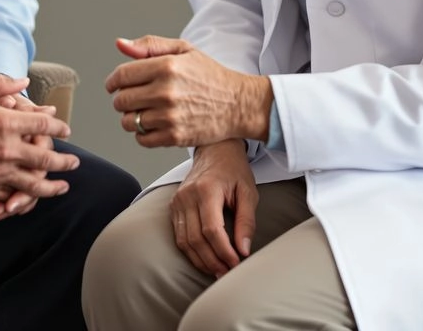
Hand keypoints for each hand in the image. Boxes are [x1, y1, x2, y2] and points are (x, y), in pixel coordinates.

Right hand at [0, 91, 56, 220]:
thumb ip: (0, 84)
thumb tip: (24, 81)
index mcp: (3, 122)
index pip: (42, 126)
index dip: (58, 127)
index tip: (66, 130)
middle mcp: (4, 149)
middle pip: (45, 159)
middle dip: (64, 161)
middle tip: (74, 162)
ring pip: (32, 184)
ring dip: (52, 187)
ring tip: (62, 187)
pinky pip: (10, 196)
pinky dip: (23, 198)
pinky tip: (30, 197)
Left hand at [105, 36, 272, 146]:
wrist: (238, 104)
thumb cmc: (210, 75)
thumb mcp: (183, 49)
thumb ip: (149, 46)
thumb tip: (120, 45)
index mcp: (165, 66)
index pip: (122, 76)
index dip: (113, 81)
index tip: (114, 85)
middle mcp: (165, 91)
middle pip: (121, 100)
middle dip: (122, 99)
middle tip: (133, 98)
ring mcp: (170, 116)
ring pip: (129, 122)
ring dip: (131, 118)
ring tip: (143, 111)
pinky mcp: (175, 137)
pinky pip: (142, 139)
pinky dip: (142, 134)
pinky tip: (152, 124)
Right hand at [171, 139, 257, 276]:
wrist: (215, 150)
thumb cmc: (233, 170)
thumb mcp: (248, 192)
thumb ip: (246, 221)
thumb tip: (244, 250)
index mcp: (206, 190)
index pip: (212, 230)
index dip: (224, 251)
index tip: (237, 263)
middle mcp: (187, 195)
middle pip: (196, 239)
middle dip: (213, 261)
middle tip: (228, 273)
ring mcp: (178, 200)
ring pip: (185, 241)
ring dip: (201, 261)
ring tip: (218, 270)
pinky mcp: (174, 206)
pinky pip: (179, 236)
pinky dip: (191, 252)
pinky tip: (205, 259)